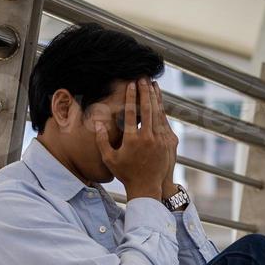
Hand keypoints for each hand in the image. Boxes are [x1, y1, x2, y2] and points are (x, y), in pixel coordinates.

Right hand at [93, 80, 176, 200]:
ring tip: (153, 84)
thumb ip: (101, 140)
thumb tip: (96, 122)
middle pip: (147, 109)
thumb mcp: (109, 159)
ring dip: (155, 97)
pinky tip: (159, 101)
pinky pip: (164, 122)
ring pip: (158, 113)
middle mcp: (147, 138)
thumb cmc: (126, 173)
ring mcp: (160, 140)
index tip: (131, 84)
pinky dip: (162, 110)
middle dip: (145, 91)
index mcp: (132, 140)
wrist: (147, 187)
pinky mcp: (168, 142)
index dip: (131, 97)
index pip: (130, 113)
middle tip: (143, 78)